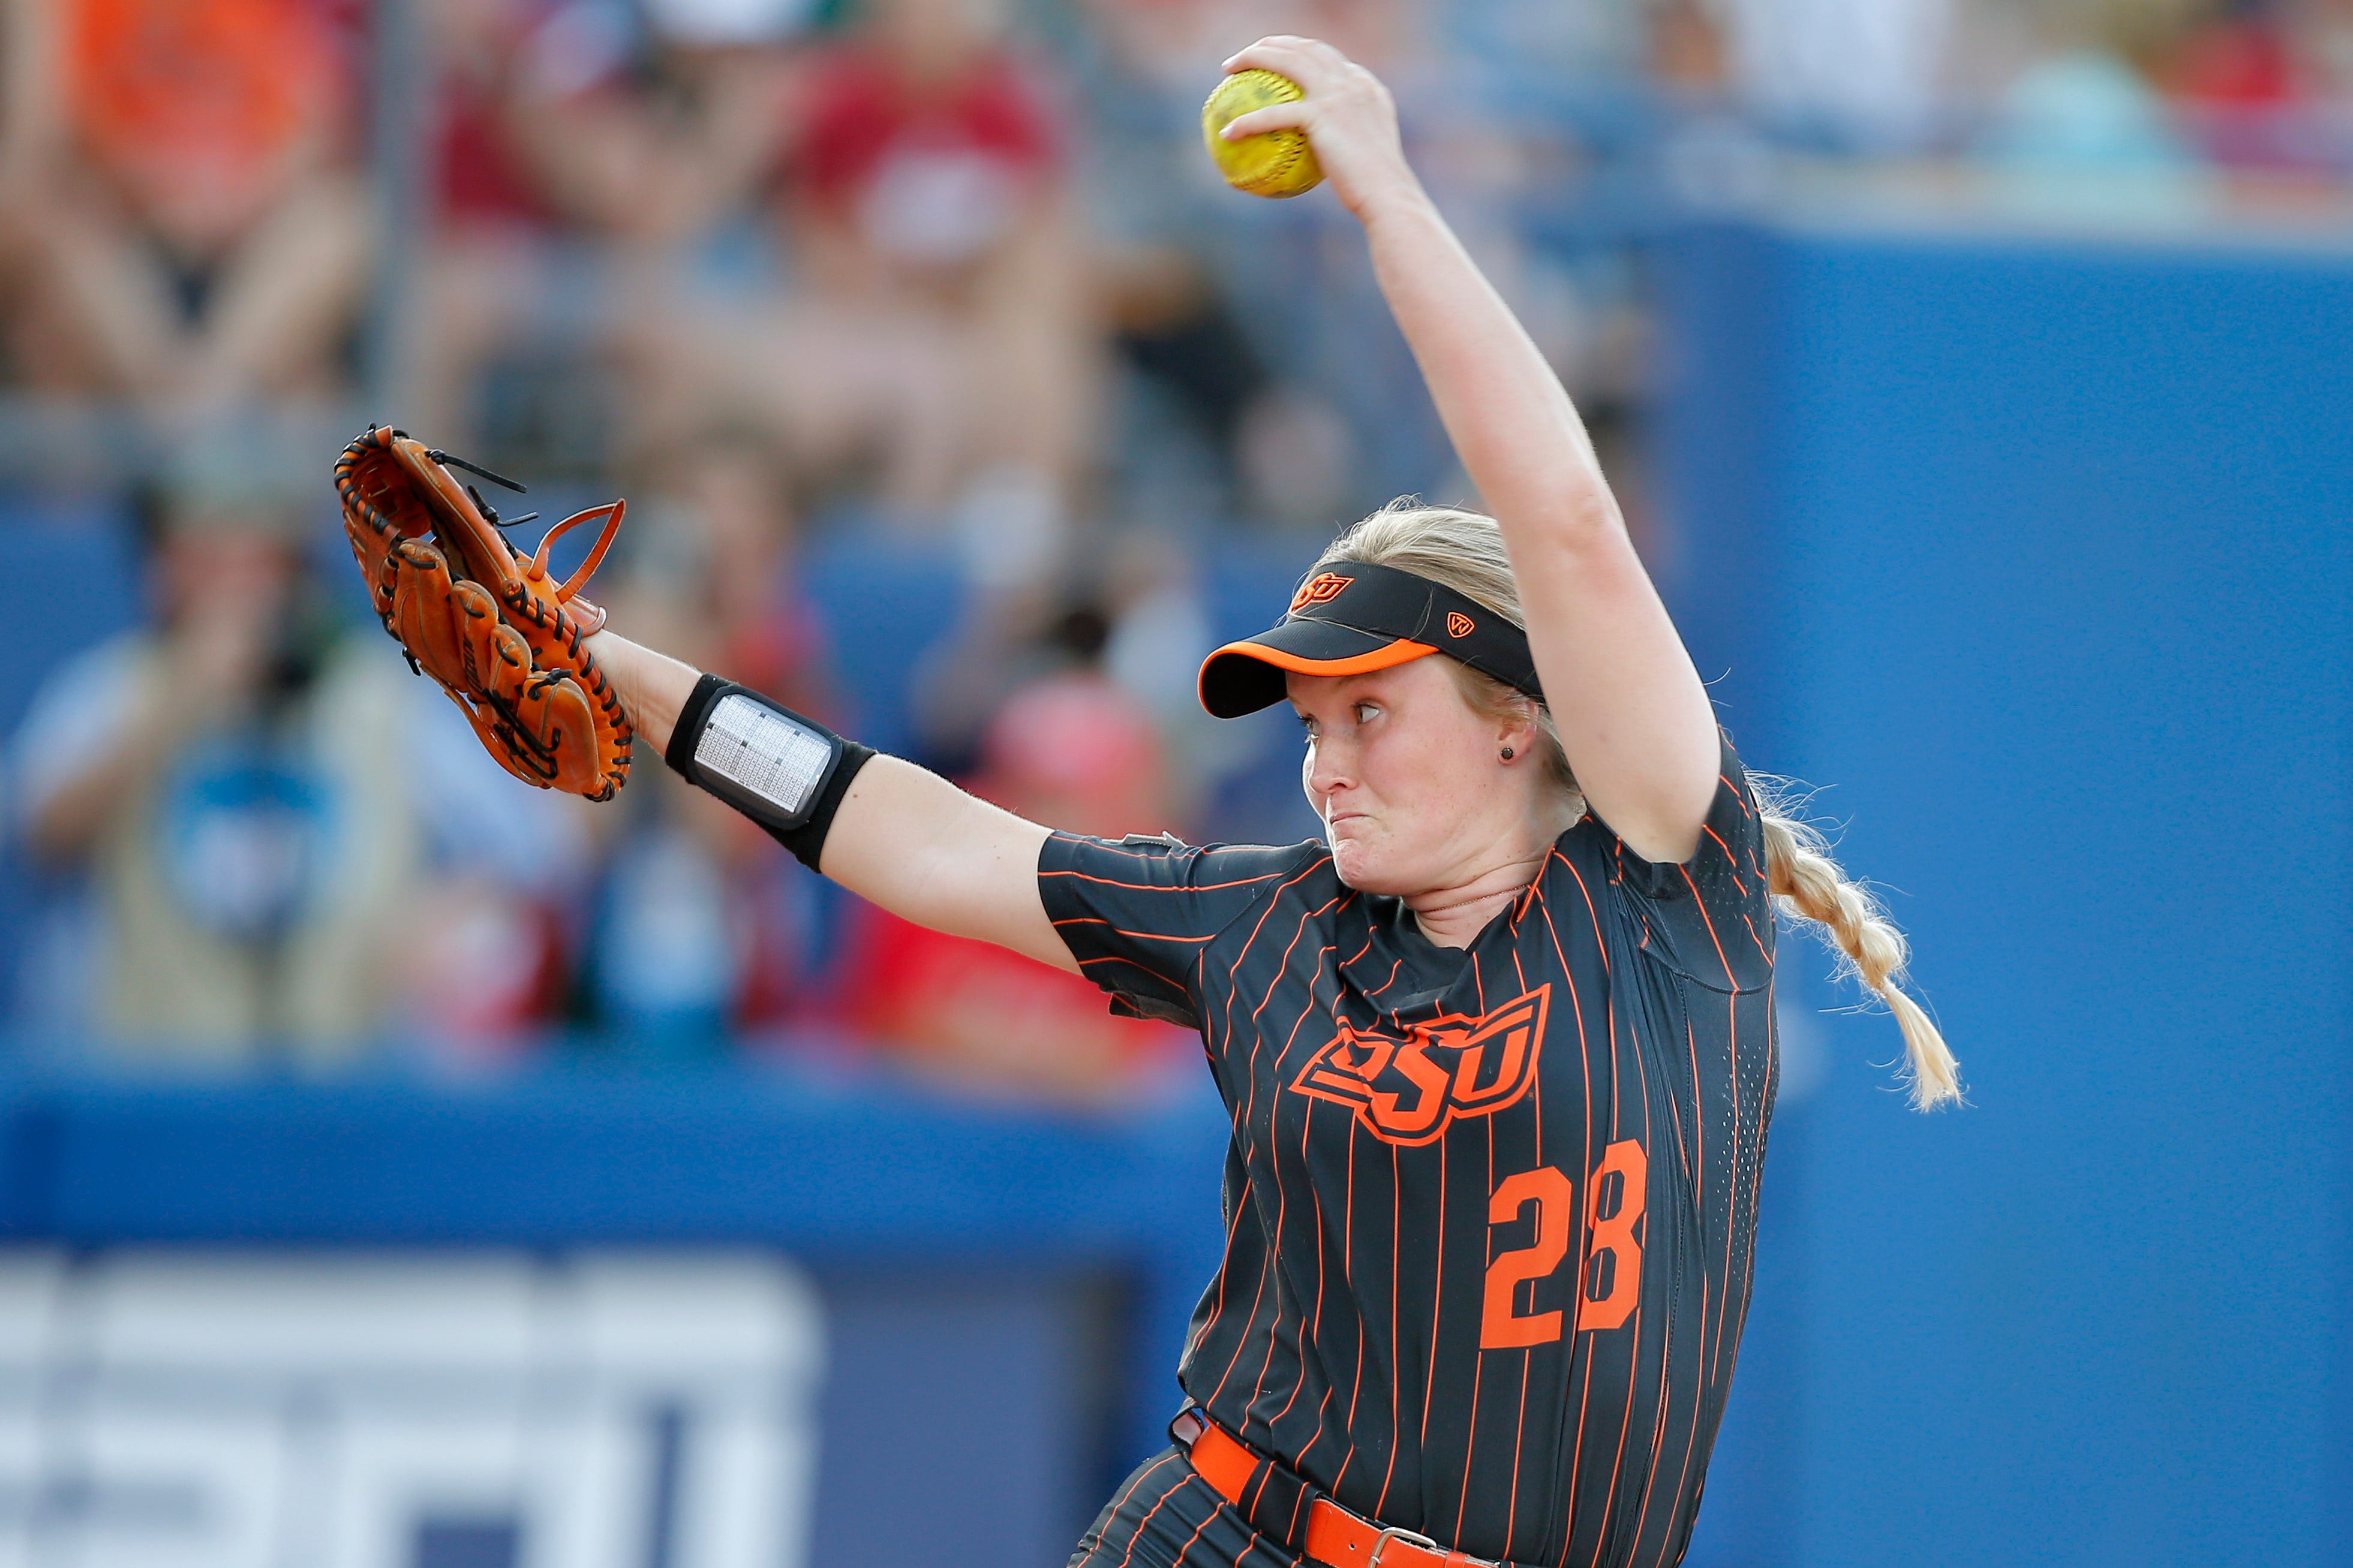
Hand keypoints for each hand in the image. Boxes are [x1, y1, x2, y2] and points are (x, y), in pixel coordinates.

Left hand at [1217, 37, 1424, 224]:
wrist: (1388, 195)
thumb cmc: (1376, 192)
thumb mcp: (1366, 163)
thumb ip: (1346, 148)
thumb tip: (1322, 162)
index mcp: (1366, 87)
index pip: (1330, 59)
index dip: (1303, 52)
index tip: (1281, 60)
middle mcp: (1353, 82)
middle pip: (1307, 48)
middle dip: (1275, 42)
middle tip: (1250, 53)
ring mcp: (1337, 94)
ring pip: (1287, 61)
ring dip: (1254, 57)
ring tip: (1230, 67)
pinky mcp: (1322, 115)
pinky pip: (1273, 114)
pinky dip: (1247, 121)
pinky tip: (1227, 132)